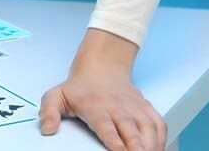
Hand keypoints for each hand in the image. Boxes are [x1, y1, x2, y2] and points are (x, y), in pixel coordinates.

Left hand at [40, 29, 166, 150]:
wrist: (101, 66)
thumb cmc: (79, 88)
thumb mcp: (57, 95)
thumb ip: (49, 111)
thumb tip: (46, 129)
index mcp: (94, 105)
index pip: (105, 125)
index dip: (114, 140)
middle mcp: (116, 106)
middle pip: (130, 128)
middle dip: (137, 146)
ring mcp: (133, 107)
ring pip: (148, 126)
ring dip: (152, 145)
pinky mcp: (146, 108)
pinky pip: (159, 123)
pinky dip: (163, 138)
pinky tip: (158, 149)